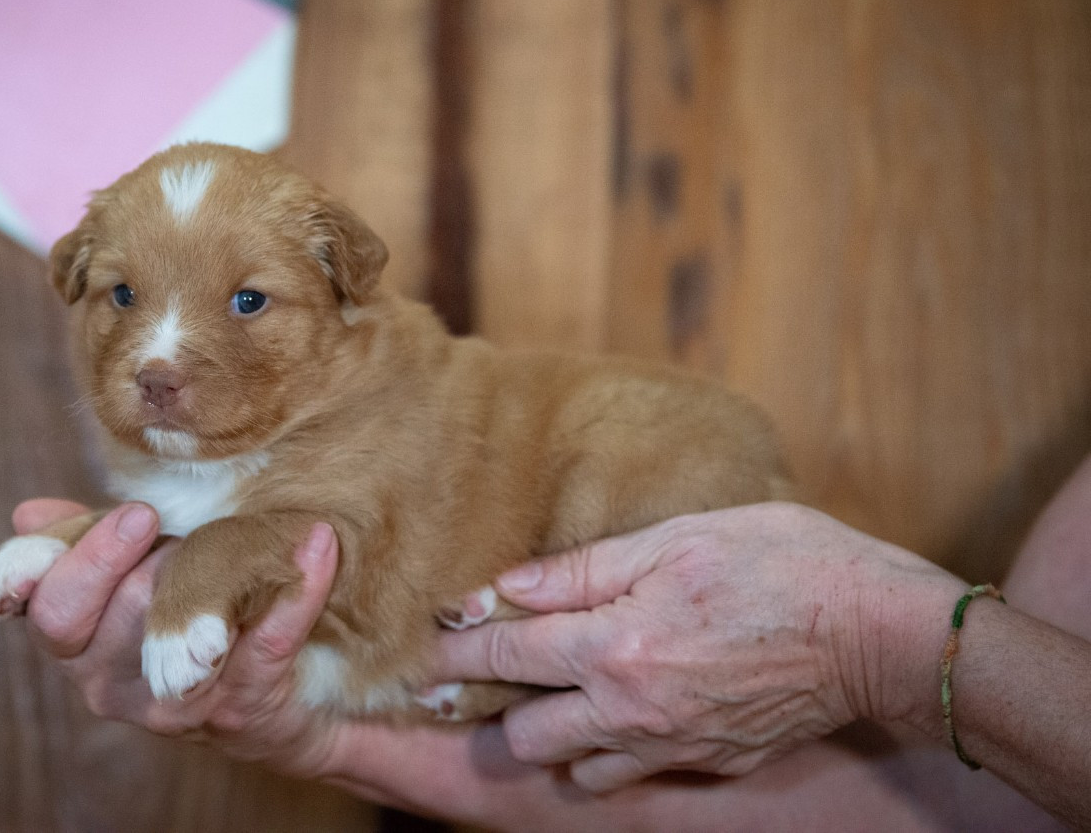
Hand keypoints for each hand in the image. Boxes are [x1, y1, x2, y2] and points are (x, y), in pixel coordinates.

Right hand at [11, 499, 344, 775]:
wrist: (276, 694)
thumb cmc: (186, 615)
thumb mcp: (128, 574)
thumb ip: (80, 543)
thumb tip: (28, 515)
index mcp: (77, 641)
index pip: (46, 608)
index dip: (64, 566)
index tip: (128, 515)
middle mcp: (110, 683)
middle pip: (102, 618)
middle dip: (127, 563)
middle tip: (149, 520)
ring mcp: (177, 702)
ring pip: (174, 638)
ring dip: (200, 580)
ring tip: (224, 536)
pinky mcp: (243, 709)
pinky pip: (268, 644)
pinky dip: (298, 592)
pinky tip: (318, 547)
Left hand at [437, 502, 966, 792]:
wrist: (877, 631)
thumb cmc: (780, 562)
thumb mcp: (674, 539)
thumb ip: (584, 568)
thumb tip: (510, 584)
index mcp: (615, 644)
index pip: (508, 654)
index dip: (462, 649)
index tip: (436, 644)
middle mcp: (631, 709)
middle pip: (525, 734)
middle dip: (498, 706)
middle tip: (492, 678)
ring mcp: (672, 745)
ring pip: (576, 767)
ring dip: (554, 738)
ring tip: (553, 700)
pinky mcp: (711, 761)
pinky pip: (636, 775)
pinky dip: (612, 755)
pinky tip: (618, 719)